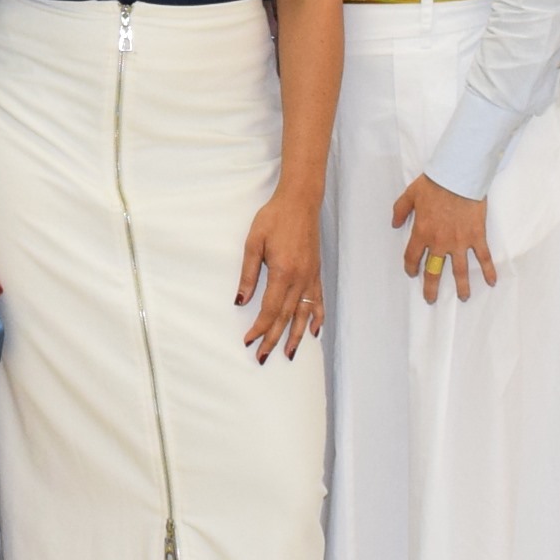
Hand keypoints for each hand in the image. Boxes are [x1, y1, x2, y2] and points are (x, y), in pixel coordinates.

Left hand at [236, 182, 326, 355]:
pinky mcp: (316, 272)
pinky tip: (316, 331)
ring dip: (297, 336)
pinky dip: (317, 318)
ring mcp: (311, 277)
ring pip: (304, 314)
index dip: (259, 328)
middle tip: (263, 357)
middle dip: (273, 339)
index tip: (248, 341)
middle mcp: (300, 279)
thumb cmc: (274, 218)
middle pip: (286, 317)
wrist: (300, 201)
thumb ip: (248, 274)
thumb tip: (241, 301)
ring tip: (289, 354)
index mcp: (283, 272)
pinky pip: (318, 301)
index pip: (270, 310)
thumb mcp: (253, 242)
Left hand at [387, 175, 493, 301]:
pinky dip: (488, 270)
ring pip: (460, 271)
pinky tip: (491, 282)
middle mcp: (439, 242)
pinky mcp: (476, 237)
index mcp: (422, 233)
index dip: (411, 268)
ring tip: (463, 297)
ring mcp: (459, 242)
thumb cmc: (434, 183)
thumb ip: (400, 211)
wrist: (458, 176)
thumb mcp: (410, 194)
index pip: (413, 257)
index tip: (413, 274)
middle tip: (430, 299)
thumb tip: (394, 224)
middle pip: (434, 271)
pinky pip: (483, 257)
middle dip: (431, 287)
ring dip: (461, 286)